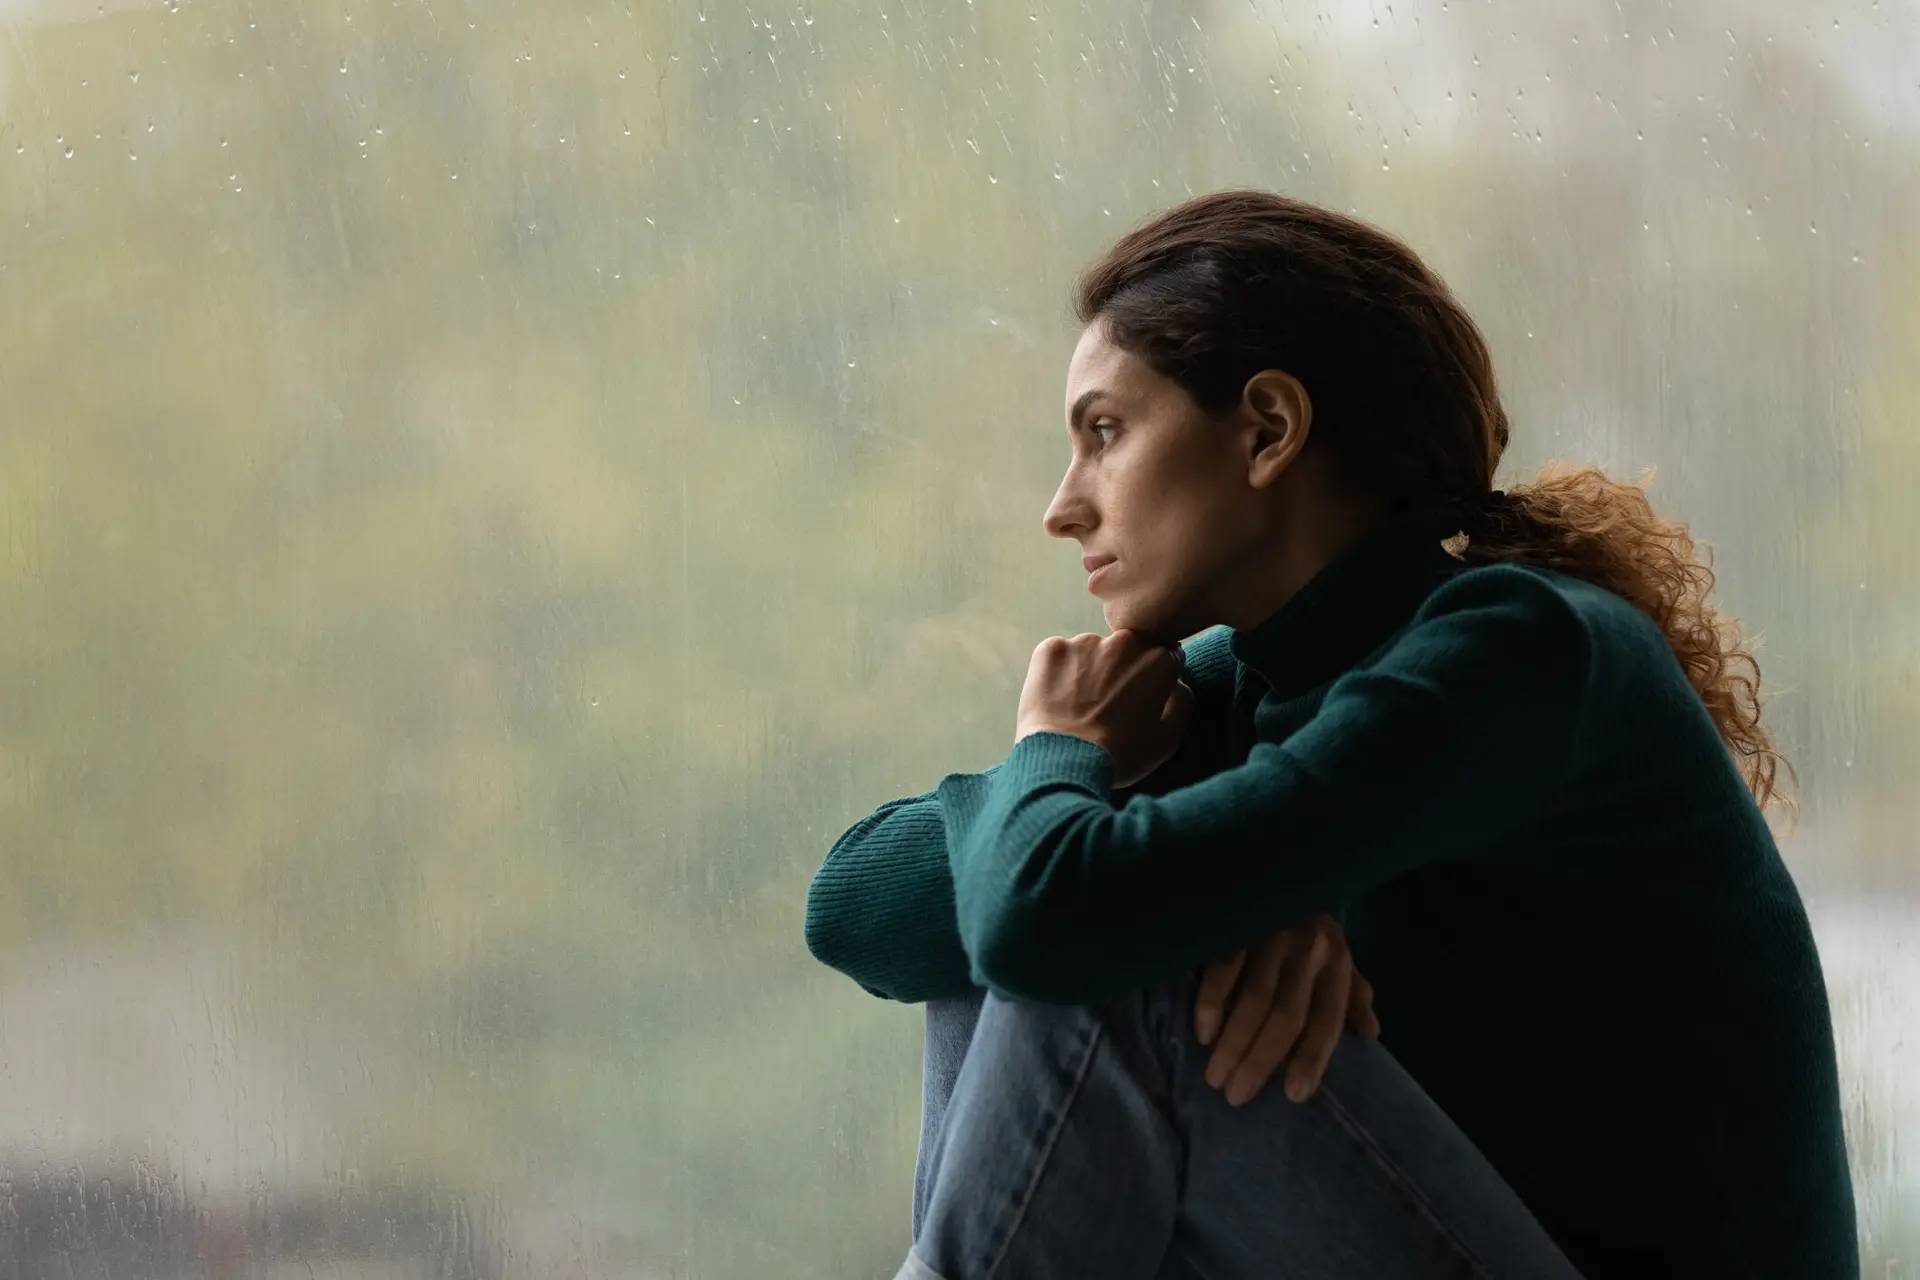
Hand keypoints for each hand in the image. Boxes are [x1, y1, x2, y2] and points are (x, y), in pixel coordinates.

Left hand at [1014, 630, 1194, 788]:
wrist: (1063, 761)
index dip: (1152, 678)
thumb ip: (1182, 702)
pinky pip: (1060, 654)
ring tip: (1078, 706)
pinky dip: (1059, 672)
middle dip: (1121, 669)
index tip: (1139, 699)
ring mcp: (1085, 641)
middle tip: (1107, 704)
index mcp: (1158, 659)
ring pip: (1091, 650)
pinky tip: (1057, 700)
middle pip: (1127, 649)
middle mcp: (1124, 641)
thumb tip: (1178, 683)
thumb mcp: (1168, 739)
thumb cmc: (1120, 755)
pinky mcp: (1051, 648)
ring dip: (1089, 669)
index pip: (1163, 656)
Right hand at [1195, 915, 1380, 1105]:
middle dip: (1261, 1060)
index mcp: (1335, 962)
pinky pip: (1223, 968)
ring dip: (1234, 1043)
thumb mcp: (1338, 954)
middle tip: (1237, 1096)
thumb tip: (1370, 1033)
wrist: (1277, 861)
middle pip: (1286, 1016)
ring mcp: (1271, 934)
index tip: (1293, 1095)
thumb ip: (1351, 995)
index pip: (1326, 1020)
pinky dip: (1212, 1003)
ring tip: (1216, 1077)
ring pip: (1254, 1000)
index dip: (1312, 1058)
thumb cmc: (1307, 922)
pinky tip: (1203, 1033)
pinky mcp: (1238, 921)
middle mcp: (1308, 950)